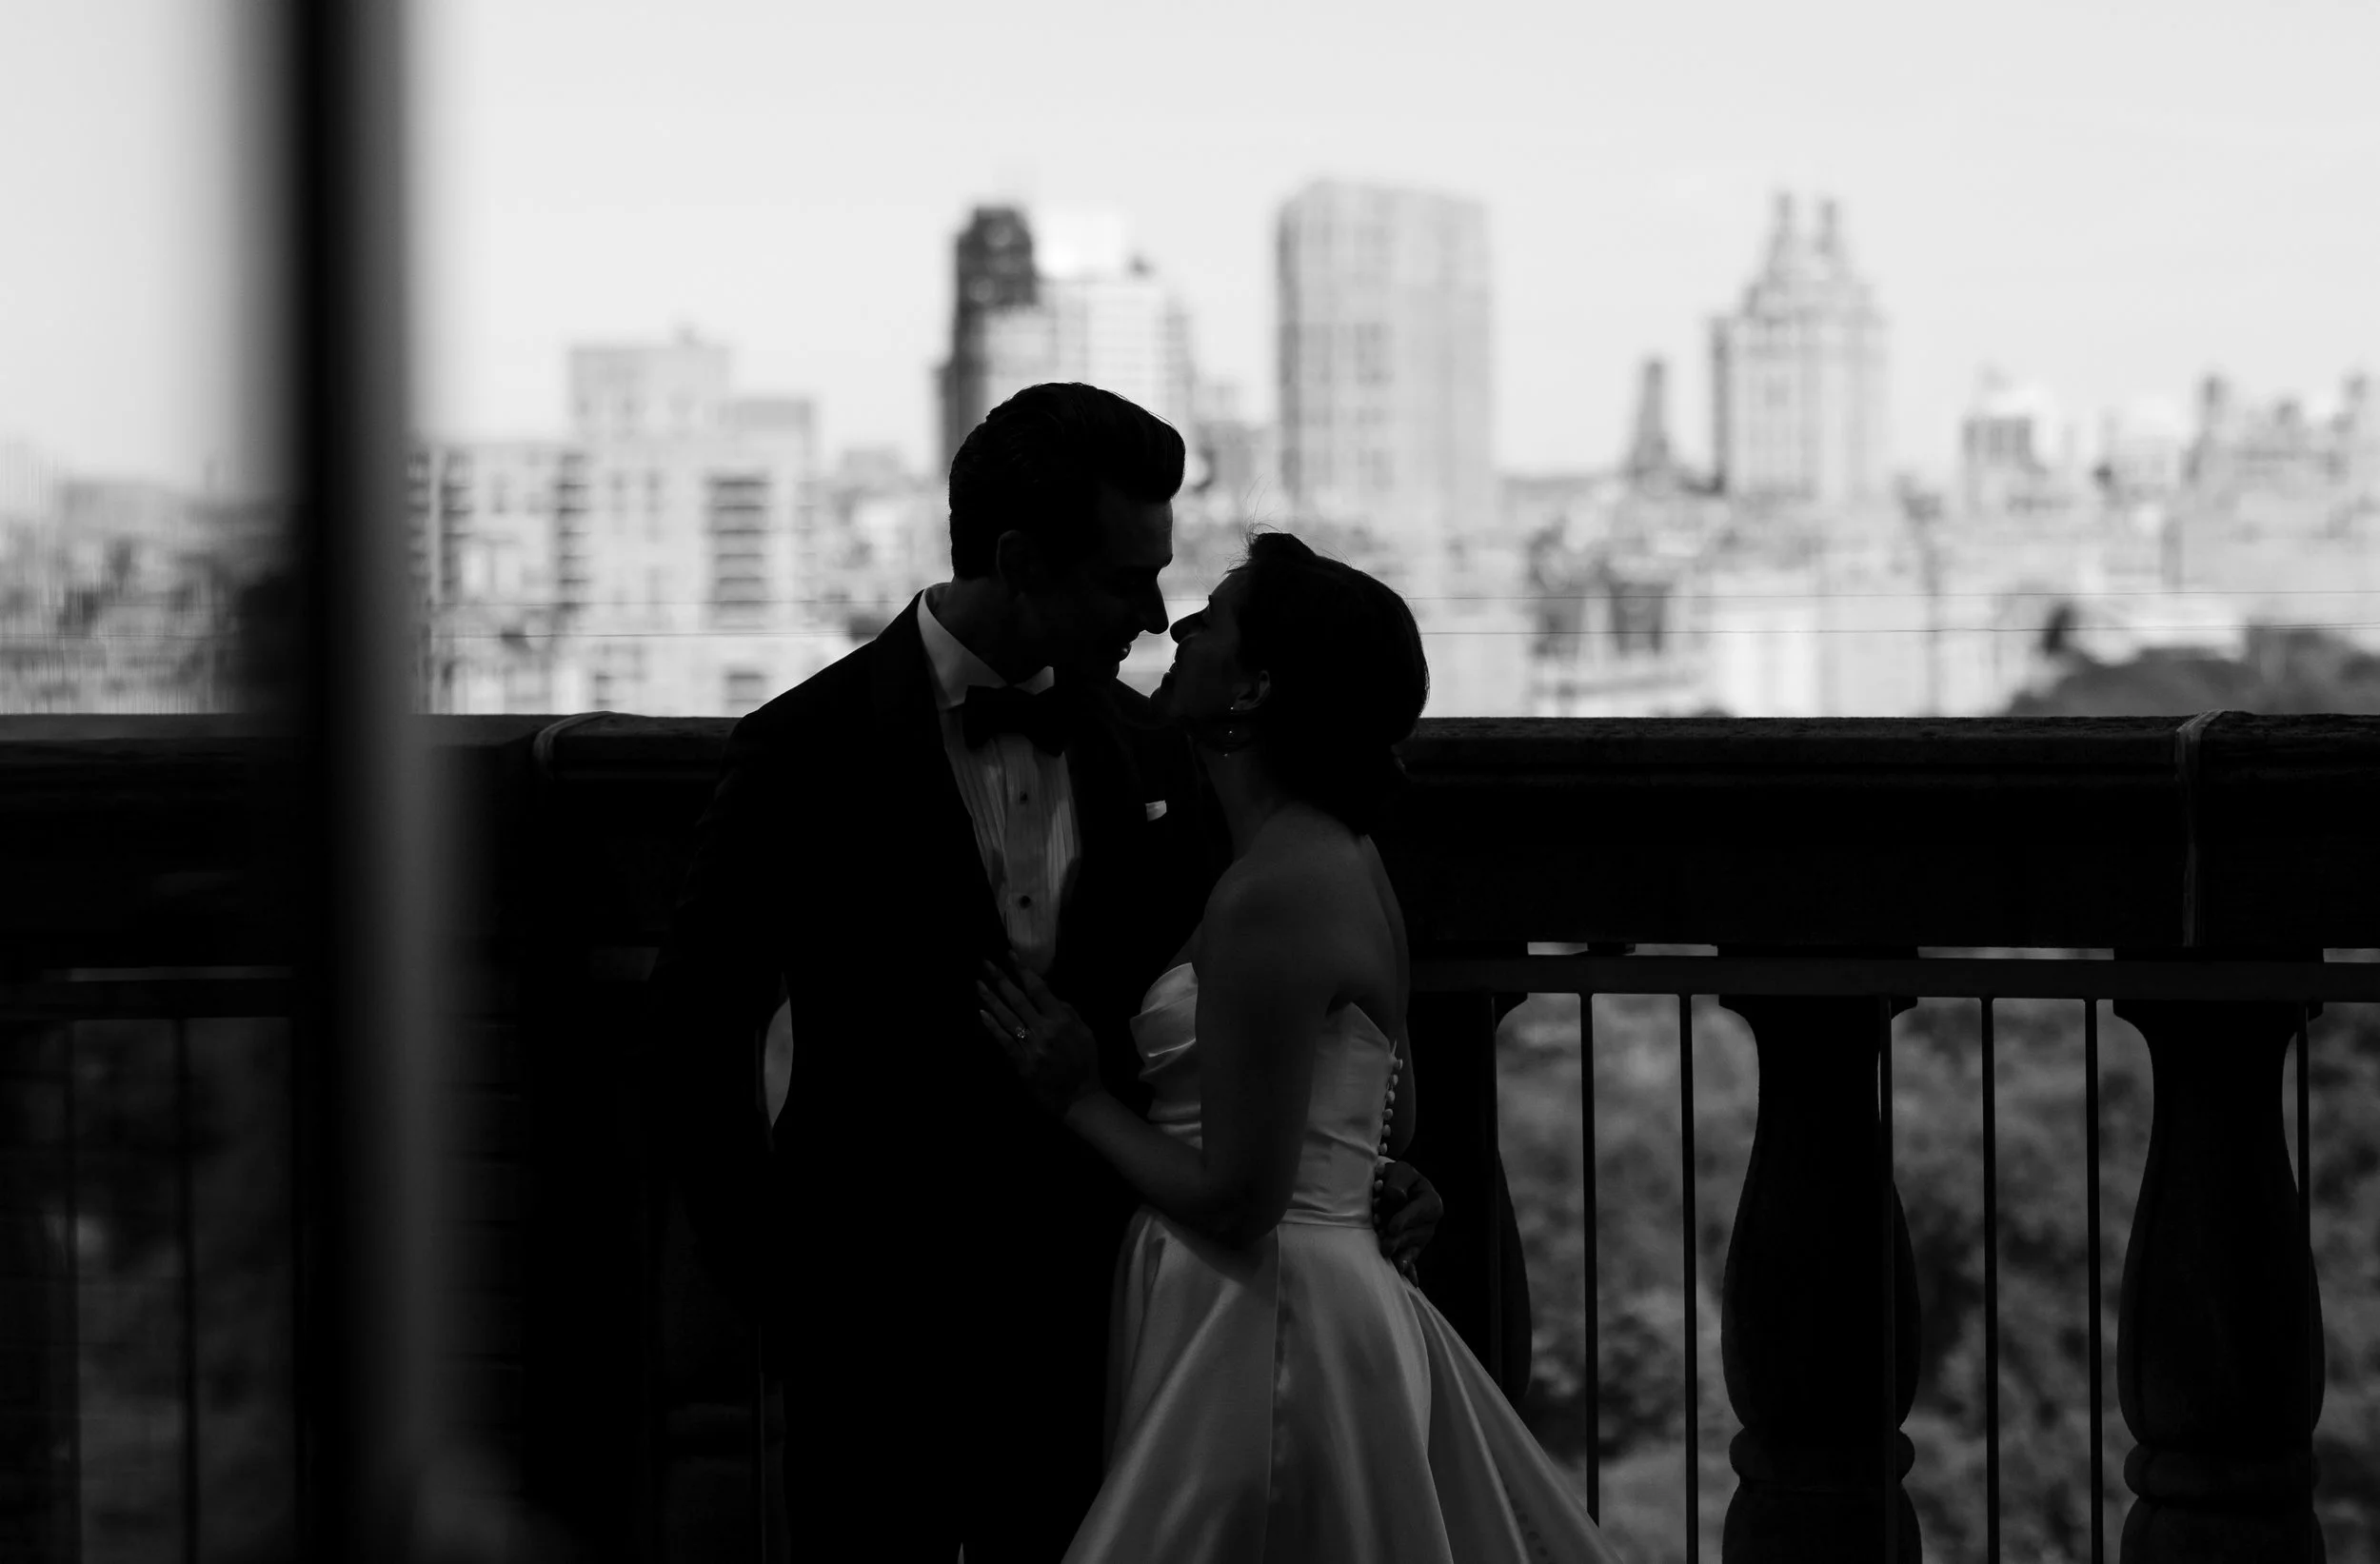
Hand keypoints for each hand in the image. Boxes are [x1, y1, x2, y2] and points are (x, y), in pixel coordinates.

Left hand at [977, 959, 1101, 1114]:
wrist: (1080, 1098)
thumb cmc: (1085, 1063)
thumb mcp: (1087, 1033)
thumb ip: (1070, 1012)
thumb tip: (1052, 996)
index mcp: (1062, 1020)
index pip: (1039, 989)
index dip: (1023, 971)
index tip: (1010, 956)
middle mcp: (1044, 1030)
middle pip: (1018, 999)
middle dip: (1001, 979)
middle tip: (986, 963)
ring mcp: (1031, 1046)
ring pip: (1007, 1018)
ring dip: (991, 999)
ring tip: (978, 984)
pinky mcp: (1021, 1063)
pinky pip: (1004, 1041)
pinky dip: (992, 1027)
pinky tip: (982, 1014)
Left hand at [1371, 1161, 1441, 1283]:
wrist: (1399, 1189)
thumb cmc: (1400, 1179)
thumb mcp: (1401, 1171)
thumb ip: (1398, 1181)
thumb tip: (1397, 1197)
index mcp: (1431, 1202)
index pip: (1418, 1212)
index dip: (1404, 1219)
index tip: (1391, 1228)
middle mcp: (1430, 1224)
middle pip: (1413, 1234)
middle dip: (1396, 1236)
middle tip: (1381, 1238)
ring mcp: (1422, 1238)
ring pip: (1410, 1248)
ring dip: (1395, 1247)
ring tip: (1383, 1248)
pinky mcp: (1413, 1249)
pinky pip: (1410, 1260)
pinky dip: (1407, 1268)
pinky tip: (1405, 1277)